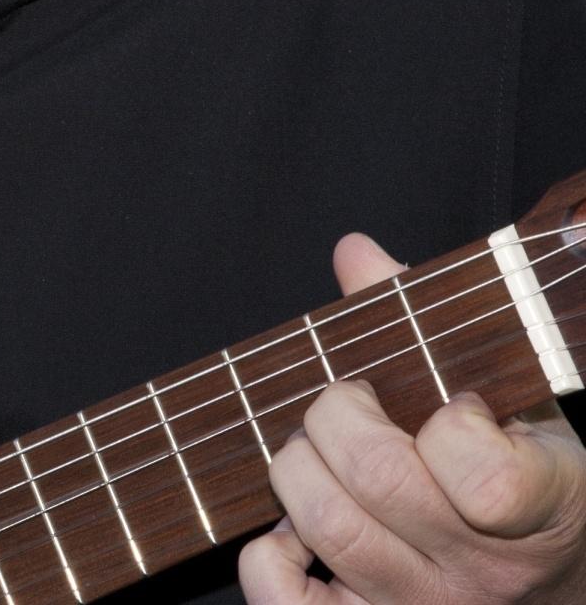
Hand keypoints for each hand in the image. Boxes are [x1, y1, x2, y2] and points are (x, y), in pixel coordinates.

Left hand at [238, 233, 585, 602]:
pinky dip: (267, 560)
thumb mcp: (512, 398)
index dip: (451, 423)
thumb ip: (430, 322)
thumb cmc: (527, 479)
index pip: (482, 474)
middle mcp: (483, 576)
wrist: (559, 587)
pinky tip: (289, 530)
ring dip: (299, 467)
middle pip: (375, 478)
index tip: (453, 404)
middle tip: (348, 403)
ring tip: (318, 452)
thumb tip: (355, 252)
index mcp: (540, 509)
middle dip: (338, 413)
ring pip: (329, 528)